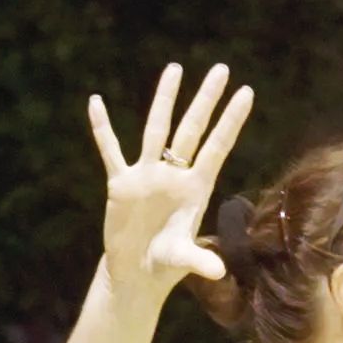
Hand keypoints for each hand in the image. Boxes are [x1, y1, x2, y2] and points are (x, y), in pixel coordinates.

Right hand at [86, 62, 253, 294]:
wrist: (136, 273)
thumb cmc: (165, 265)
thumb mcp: (182, 260)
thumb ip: (200, 260)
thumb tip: (220, 272)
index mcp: (196, 188)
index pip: (217, 146)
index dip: (231, 120)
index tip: (247, 92)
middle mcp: (174, 175)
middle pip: (192, 128)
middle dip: (206, 99)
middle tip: (222, 68)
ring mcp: (147, 175)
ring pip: (156, 129)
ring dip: (165, 99)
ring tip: (175, 68)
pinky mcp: (121, 183)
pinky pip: (110, 150)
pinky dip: (102, 128)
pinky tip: (95, 103)